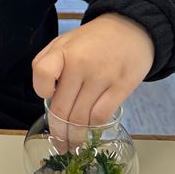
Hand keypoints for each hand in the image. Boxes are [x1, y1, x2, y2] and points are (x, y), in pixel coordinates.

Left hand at [32, 13, 153, 144]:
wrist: (132, 28)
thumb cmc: (94, 39)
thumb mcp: (65, 41)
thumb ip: (48, 62)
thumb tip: (44, 93)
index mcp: (64, 51)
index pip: (42, 72)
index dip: (42, 89)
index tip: (47, 96)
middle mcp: (81, 64)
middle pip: (62, 108)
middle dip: (58, 132)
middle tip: (58, 144)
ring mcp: (102, 77)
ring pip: (81, 118)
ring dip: (74, 137)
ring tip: (73, 145)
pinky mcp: (121, 87)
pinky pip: (101, 116)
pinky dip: (93, 127)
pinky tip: (90, 131)